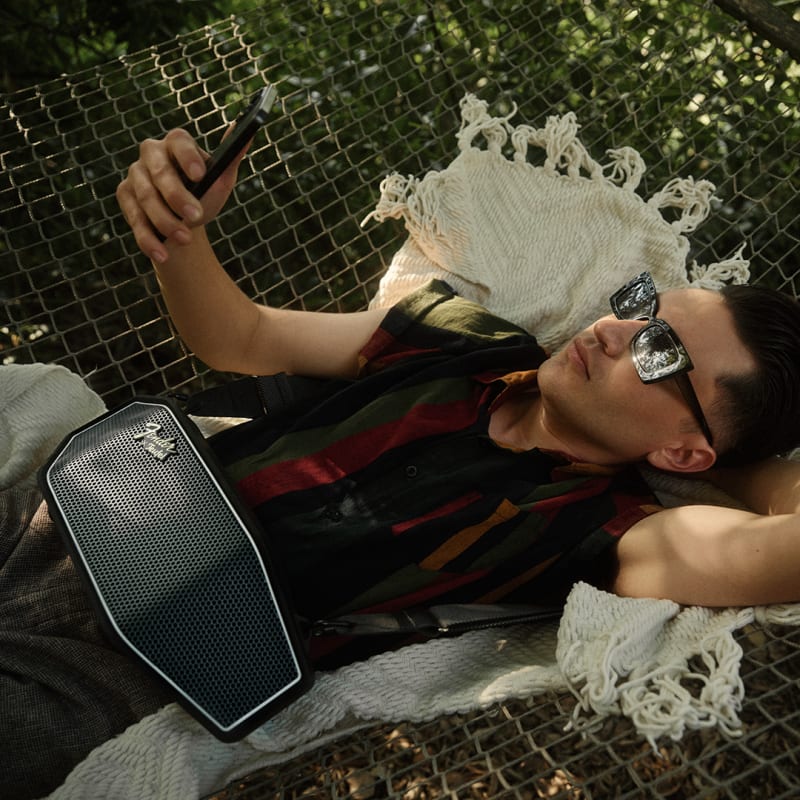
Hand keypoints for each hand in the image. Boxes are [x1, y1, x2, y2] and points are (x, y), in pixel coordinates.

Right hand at [116, 127, 247, 262]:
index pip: (180, 143)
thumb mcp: (221, 180)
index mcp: (176, 143)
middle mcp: (151, 153)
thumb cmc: (205, 193)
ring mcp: (135, 175)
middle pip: (160, 173)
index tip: (201, 175)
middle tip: (196, 216)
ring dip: (166, 222)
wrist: (185, 219)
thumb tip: (247, 131)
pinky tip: (162, 253)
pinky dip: (149, 239)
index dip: (188, 158)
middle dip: (177, 197)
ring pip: (146, 199)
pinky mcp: (125, 197)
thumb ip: (232, 158)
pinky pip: (135, 219)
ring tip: (185, 239)